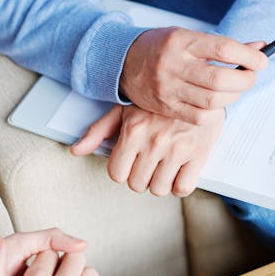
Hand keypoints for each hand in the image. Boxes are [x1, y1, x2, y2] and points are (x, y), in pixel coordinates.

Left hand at [71, 104, 224, 196]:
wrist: (196, 86)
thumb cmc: (158, 102)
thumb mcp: (124, 110)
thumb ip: (98, 131)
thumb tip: (76, 150)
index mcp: (133, 131)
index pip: (117, 173)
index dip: (122, 171)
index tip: (131, 163)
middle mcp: (154, 142)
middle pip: (137, 184)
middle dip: (140, 177)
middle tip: (148, 164)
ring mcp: (177, 149)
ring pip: (159, 189)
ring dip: (159, 182)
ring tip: (163, 167)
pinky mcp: (198, 154)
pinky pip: (183, 188)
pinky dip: (180, 185)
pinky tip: (179, 172)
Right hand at [120, 28, 266, 124]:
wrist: (124, 62)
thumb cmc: (162, 48)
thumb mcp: (189, 37)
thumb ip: (221, 45)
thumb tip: (258, 49)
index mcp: (182, 42)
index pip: (223, 49)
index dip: (248, 57)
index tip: (261, 61)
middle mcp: (174, 65)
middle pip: (219, 79)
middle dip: (244, 80)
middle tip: (250, 77)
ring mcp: (168, 88)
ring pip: (212, 101)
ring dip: (233, 97)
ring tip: (235, 90)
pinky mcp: (166, 107)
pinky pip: (199, 117)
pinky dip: (215, 111)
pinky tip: (216, 103)